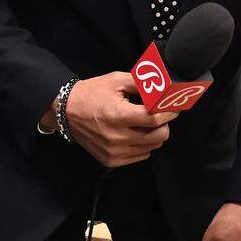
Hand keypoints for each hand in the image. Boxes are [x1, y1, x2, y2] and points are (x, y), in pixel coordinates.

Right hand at [63, 72, 177, 166]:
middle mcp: (116, 137)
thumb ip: (143, 83)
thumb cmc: (93, 93)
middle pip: (159, 136)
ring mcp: (113, 151)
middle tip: (160, 114)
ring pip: (152, 147)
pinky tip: (135, 133)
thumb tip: (165, 87)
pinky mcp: (110, 160)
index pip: (154, 119)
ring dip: (154, 134)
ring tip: (144, 123)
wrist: (66, 111)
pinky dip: (144, 144)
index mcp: (118, 115)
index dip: (169, 112)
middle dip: (164, 124)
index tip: (174, 106)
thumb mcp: (117, 80)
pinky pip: (141, 155)